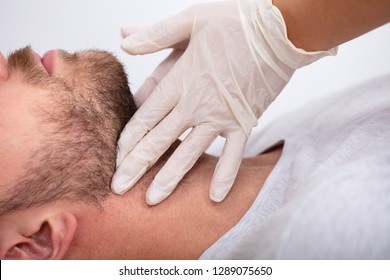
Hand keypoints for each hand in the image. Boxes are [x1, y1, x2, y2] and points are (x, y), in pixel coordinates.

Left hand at [112, 0, 334, 204]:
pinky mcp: (244, 122)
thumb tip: (123, 38)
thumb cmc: (236, 23)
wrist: (280, 31)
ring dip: (170, 178)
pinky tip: (216, 197)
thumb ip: (155, 35)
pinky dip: (224, 175)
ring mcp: (220, 117)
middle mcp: (196, 104)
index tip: (114, 160)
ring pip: (190, 153)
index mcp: (180, 80)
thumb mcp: (190, 21)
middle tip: (119, 189)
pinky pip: (232, 154)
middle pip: (159, 141)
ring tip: (153, 200)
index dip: (127, 140)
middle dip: (137, 166)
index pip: (145, 117)